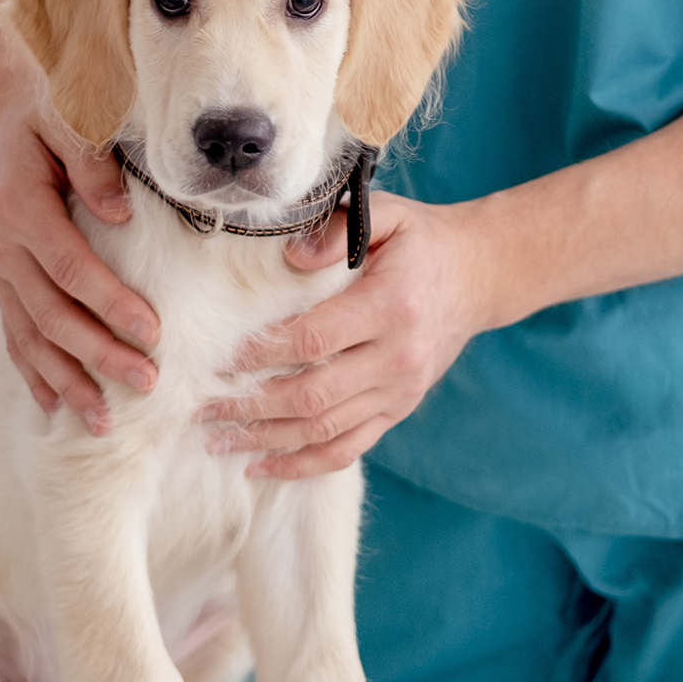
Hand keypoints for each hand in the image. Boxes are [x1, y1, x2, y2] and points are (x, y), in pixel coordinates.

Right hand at [0, 64, 160, 434]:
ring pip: (31, 337)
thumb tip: (120, 212)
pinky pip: (15, 334)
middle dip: (100, 356)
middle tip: (148, 385)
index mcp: (20, 208)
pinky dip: (36, 373)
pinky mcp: (2, 281)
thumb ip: (92, 160)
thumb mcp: (68, 115)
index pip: (72, 268)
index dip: (112, 304)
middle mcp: (2, 247)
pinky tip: (57, 407)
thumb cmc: (44, 108)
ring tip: (104, 423)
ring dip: (67, 381)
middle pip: (53, 315)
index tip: (153, 333)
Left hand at [198, 193, 493, 478]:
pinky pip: (349, 448)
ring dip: (267, 440)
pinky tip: (263, 466)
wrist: (480, 276)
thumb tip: (290, 258)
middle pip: (312, 396)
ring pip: (325, 430)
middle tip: (202, 409)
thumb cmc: (421, 242)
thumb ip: (338, 229)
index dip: (261, 354)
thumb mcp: (389, 215)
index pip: (313, 339)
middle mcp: (398, 356)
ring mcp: (400, 389)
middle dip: (250, 408)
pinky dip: (304, 464)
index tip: (218, 359)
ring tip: (218, 441)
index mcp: (391, 305)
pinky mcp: (400, 408)